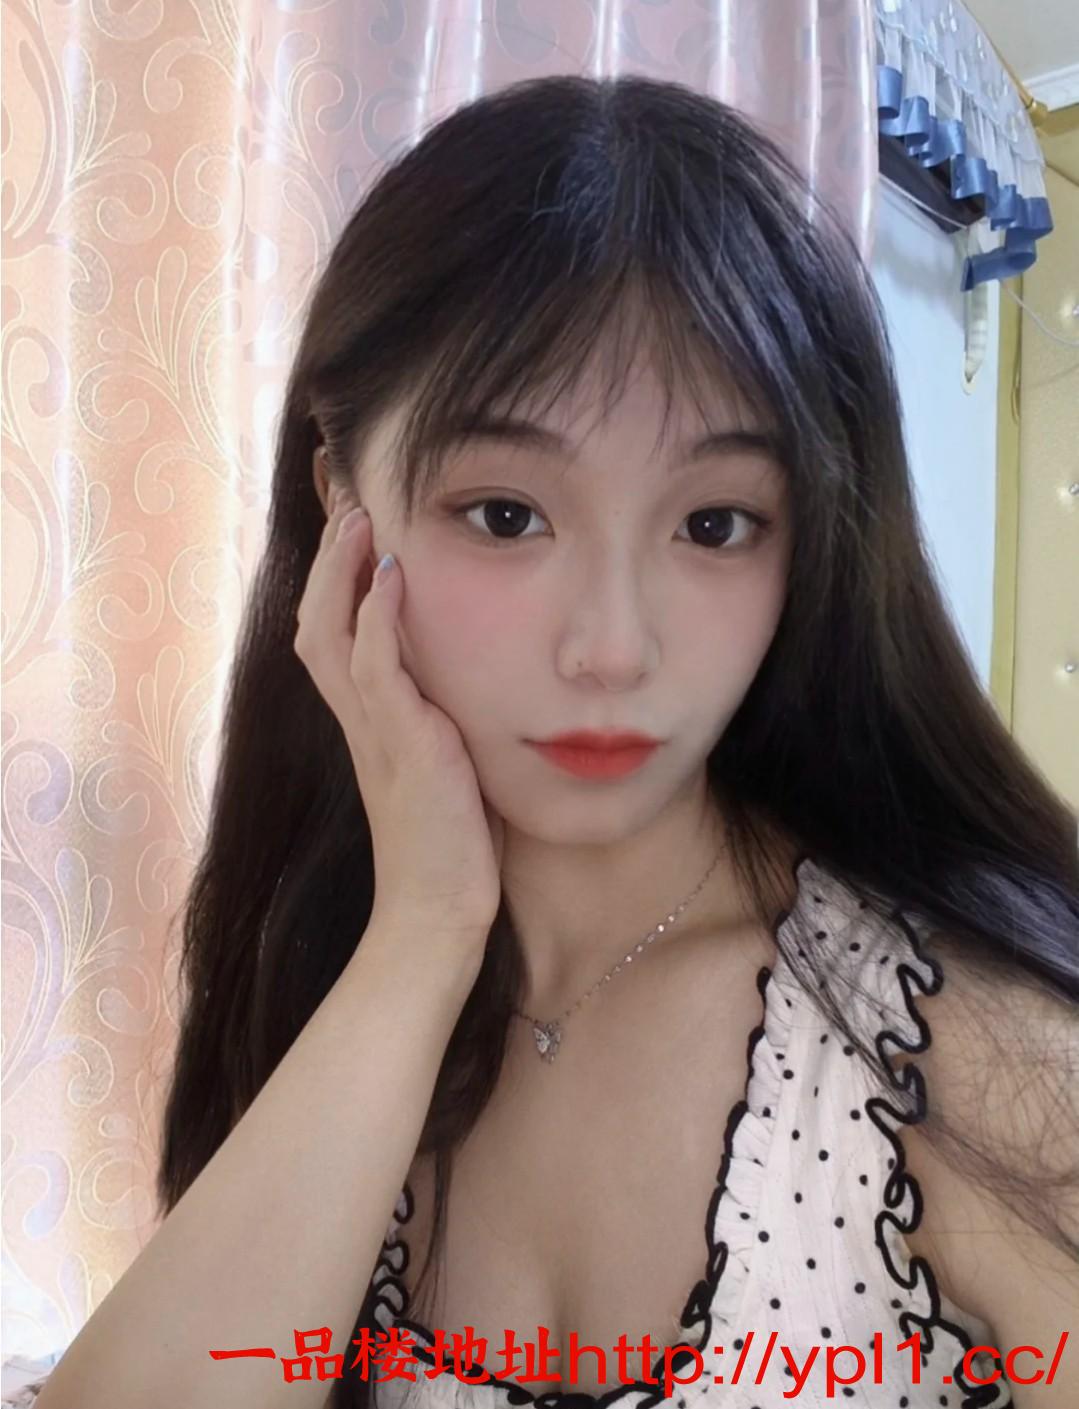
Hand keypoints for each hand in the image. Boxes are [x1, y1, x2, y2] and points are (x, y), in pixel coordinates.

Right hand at [294, 489, 504, 952]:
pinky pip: (375, 671)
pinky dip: (376, 620)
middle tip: (349, 505)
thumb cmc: (447, 848)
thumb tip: (468, 689)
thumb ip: (441, 725)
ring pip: (330, 637)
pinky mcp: (402, 748)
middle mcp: (360, 723)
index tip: (356, 532)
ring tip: (358, 520)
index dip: (336, 586)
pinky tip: (389, 576)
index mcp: (369, 726)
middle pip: (315, 625)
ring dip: (342, 575)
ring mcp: (375, 734)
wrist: (436, 915)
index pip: (335, 639)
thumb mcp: (444, 770)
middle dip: (329, 564)